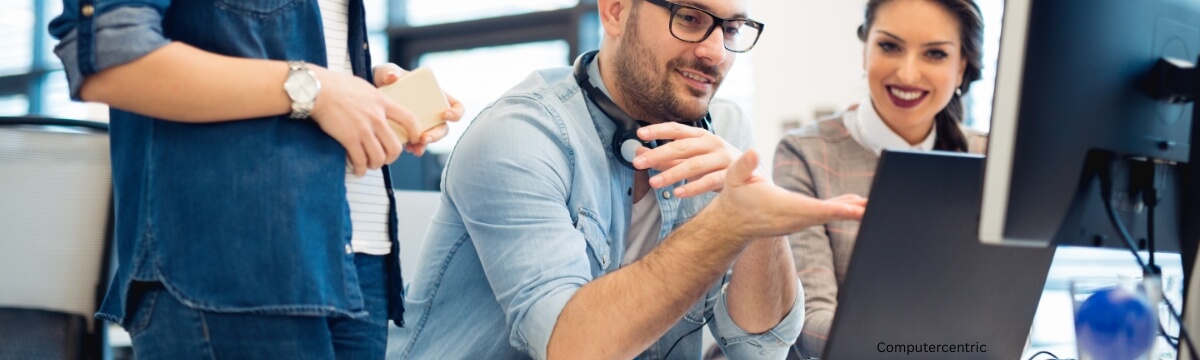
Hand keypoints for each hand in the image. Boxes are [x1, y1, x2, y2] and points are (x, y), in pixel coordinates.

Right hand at [310, 65, 419, 176]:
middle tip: (385, 158)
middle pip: (395, 147)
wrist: (317, 89)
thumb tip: (381, 107)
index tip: (414, 140)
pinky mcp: (349, 139)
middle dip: (392, 158)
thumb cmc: (337, 86)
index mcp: (383, 102)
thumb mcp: (365, 87)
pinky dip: (360, 169)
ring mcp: (364, 129)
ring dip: (375, 165)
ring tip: (369, 165)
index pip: (409, 119)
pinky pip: (360, 161)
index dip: (415, 133)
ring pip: (379, 157)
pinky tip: (357, 170)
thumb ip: (376, 99)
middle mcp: (376, 117)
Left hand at [372, 63, 465, 156]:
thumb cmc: (384, 79)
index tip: (445, 114)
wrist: (368, 94)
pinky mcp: (410, 133)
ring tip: (415, 148)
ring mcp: (422, 125)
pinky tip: (407, 149)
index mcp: (435, 96)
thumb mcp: (386, 72)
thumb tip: (393, 76)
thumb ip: (389, 71)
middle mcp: (432, 112)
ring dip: (425, 145)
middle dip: (437, 135)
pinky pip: (417, 144)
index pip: (456, 106)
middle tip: (425, 138)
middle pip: (443, 128)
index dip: (456, 112)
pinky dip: (414, 148)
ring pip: (431, 138)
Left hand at [631, 122, 741, 197]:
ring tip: (653, 183)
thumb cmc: (717, 167)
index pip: (677, 129)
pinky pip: (709, 181)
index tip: (640, 134)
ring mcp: (723, 158)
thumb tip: (637, 152)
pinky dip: (693, 188)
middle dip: (658, 154)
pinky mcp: (732, 175)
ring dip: (672, 174)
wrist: (753, 180)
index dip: (658, 130)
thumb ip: (667, 158)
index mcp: (702, 136)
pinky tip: (678, 193)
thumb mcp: (692, 160)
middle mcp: (713, 143)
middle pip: (682, 147)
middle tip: (638, 162)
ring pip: (694, 165)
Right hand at [711, 150, 866, 238]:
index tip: (854, 209)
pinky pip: (823, 214)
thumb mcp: (734, 177)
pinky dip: (841, 209)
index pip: (812, 209)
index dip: (834, 209)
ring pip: (828, 215)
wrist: (733, 222)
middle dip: (850, 212)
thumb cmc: (736, 196)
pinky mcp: (800, 219)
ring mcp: (797, 222)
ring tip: (871, 205)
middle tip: (873, 207)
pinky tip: (856, 204)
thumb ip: (744, 165)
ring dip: (850, 211)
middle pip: (826, 215)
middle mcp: (793, 219)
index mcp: (781, 207)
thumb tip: (752, 152)